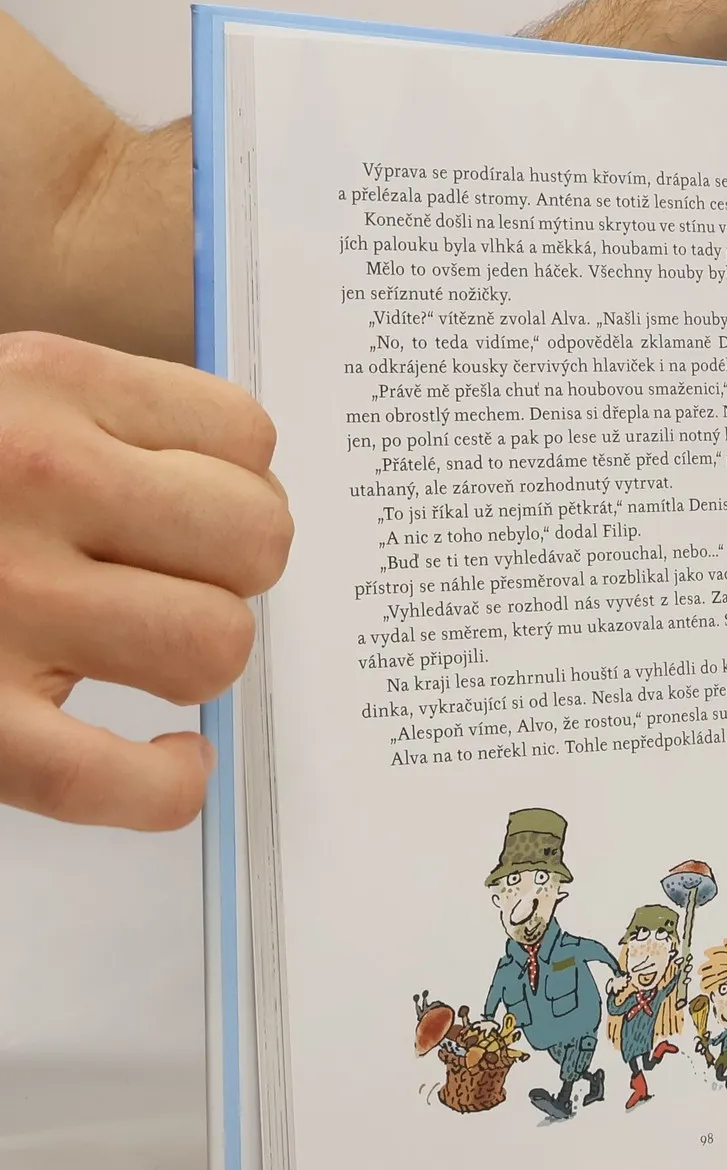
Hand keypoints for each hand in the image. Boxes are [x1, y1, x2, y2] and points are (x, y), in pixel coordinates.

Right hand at [0, 332, 291, 826]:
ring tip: (137, 653)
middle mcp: (28, 481)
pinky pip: (128, 780)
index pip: (244, 437)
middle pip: (254, 539)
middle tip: (169, 582)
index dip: (233, 484)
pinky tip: (162, 759)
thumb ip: (91, 420)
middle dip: (231, 570)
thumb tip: (234, 484)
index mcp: (37, 385)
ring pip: (213, 645)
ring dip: (194, 662)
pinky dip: (167, 784)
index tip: (193, 511)